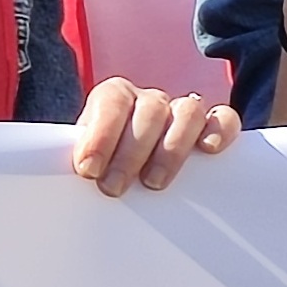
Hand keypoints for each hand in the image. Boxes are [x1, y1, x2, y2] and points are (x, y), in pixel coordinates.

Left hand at [67, 76, 237, 197]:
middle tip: (114, 187)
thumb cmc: (105, 167)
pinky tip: (207, 149)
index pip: (111, 103)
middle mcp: (150, 101)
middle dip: (128, 153)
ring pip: (188, 112)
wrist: (128, 172)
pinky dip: (219, 130)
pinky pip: (224, 118)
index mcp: (115, 98)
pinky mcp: (211, 128)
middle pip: (149, 111)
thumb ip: (79, 162)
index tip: (88, 169)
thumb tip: (62, 180)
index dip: (100, 134)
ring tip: (153, 182)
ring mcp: (181, 112)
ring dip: (170, 149)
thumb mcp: (86, 162)